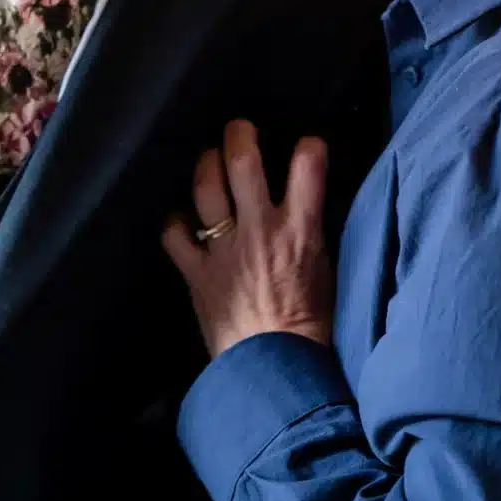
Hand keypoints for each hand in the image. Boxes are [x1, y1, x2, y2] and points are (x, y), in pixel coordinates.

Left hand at [162, 119, 333, 358]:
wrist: (278, 372)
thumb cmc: (312, 326)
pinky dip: (175, 223)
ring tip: (209, 159)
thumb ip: (311, 233)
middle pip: (243, 163)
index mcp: (300, 230)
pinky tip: (182, 219)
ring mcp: (225, 250)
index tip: (308, 144)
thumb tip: (307, 209)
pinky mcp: (198, 274)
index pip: (308, 165)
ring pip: (205, 188)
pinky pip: (175, 235)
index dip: (309, 146)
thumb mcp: (325, 270)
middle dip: (239, 136)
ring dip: (205, 165)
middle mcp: (261, 229)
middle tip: (239, 129)